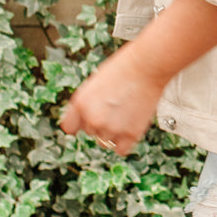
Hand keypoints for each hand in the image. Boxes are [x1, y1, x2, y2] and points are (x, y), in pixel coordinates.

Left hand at [60, 0, 216, 156]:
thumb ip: (86, 104)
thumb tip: (85, 120)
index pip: (69, 128)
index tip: (85, 121)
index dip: (78, 123)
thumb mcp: (94, 84)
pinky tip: (129, 127)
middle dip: (100, 123)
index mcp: (79, 103)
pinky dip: (124, 142)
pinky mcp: (131, 134)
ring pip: (105, 141)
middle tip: (115, 107)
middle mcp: (92, 119)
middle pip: (90, 132)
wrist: (147, 66)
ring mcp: (112, 128)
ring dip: (113, 132)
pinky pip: (120, 150)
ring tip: (124, 113)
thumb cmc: (123, 69)